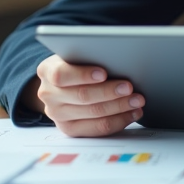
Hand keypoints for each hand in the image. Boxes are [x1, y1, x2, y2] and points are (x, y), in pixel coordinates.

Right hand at [26, 54, 144, 136]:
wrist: (62, 83)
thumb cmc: (75, 64)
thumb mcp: (75, 55)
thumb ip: (89, 56)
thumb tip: (119, 59)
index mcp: (47, 71)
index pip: (62, 74)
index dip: (83, 75)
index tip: (104, 73)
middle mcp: (48, 94)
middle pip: (82, 96)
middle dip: (110, 92)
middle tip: (130, 87)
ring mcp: (57, 114)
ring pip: (93, 114)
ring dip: (119, 107)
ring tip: (137, 101)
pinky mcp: (69, 129)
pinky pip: (97, 129)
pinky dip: (118, 121)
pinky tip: (131, 114)